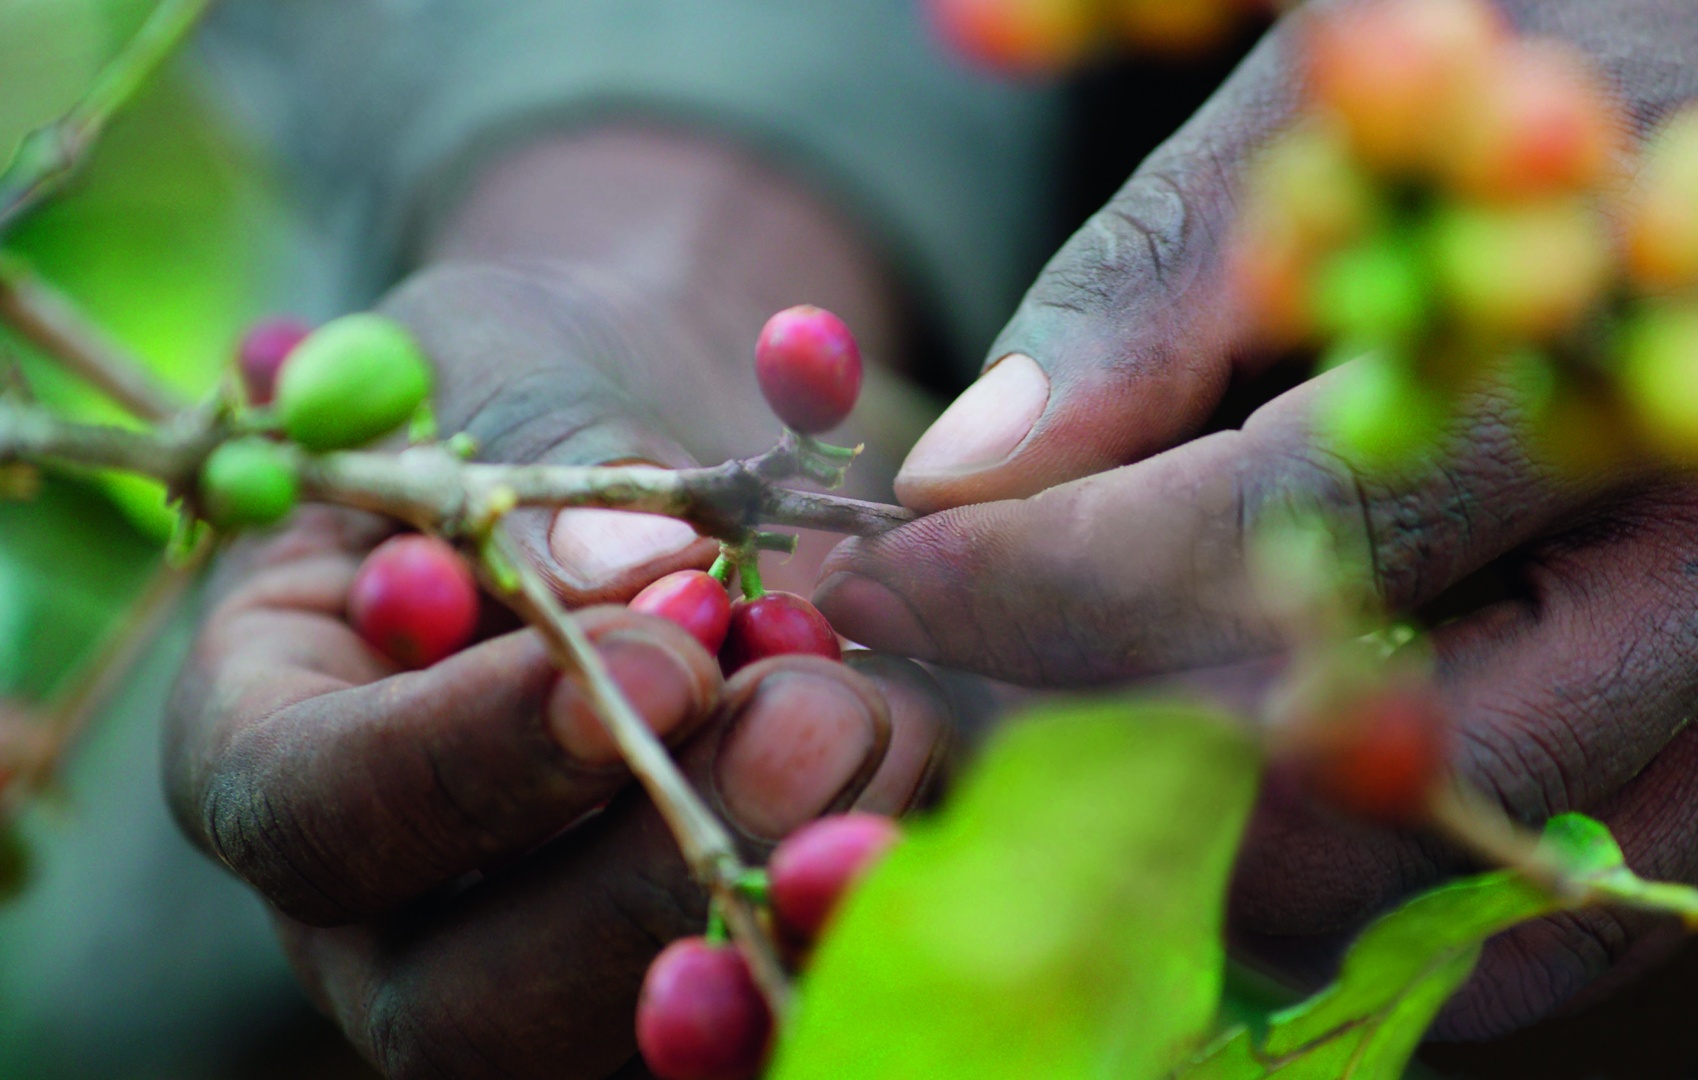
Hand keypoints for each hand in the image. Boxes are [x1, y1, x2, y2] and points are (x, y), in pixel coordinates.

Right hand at [165, 131, 952, 1078]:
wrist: (642, 442)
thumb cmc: (534, 392)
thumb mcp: (514, 371)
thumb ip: (552, 462)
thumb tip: (624, 573)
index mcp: (273, 738)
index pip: (318, 809)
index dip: (480, 760)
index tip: (665, 659)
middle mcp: (388, 902)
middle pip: (467, 1003)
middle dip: (652, 879)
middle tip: (811, 720)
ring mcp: (542, 965)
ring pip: (640, 1045)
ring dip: (785, 916)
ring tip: (885, 729)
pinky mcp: (690, 975)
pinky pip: (776, 1010)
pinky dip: (875, 921)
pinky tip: (938, 786)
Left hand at [817, 2, 1697, 1036]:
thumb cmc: (1565, 48)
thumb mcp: (1351, 98)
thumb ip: (1154, 288)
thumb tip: (961, 477)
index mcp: (1616, 353)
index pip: (1279, 536)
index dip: (1041, 584)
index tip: (881, 588)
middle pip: (1373, 744)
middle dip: (1115, 744)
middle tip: (955, 705)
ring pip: (1477, 868)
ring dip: (1242, 863)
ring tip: (1075, 781)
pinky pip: (1602, 910)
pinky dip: (1420, 933)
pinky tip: (1265, 878)